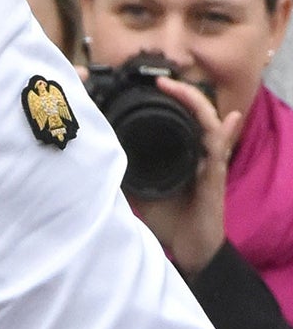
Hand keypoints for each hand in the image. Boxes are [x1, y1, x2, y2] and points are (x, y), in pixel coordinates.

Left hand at [127, 78, 241, 276]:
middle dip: (180, 94)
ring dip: (195, 104)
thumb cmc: (167, 217)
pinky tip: (230, 119)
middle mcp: (196, 152)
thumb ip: (123, 172)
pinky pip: (219, 150)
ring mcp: (208, 162)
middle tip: (160, 81)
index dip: (167, 101)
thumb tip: (98, 158)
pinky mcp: (215, 176)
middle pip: (194, 114)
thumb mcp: (137, 190)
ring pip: (208, 124)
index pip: (176, 119)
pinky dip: (223, 134)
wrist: (190, 247)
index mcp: (179, 152)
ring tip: (179, 89)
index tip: (147, 86)